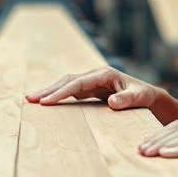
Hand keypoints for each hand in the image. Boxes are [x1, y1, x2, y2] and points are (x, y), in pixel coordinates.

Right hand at [26, 65, 158, 110]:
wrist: (147, 95)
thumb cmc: (144, 95)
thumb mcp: (139, 97)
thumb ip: (127, 99)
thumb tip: (112, 102)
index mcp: (104, 74)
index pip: (78, 83)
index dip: (61, 92)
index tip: (46, 101)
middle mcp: (95, 75)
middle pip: (67, 80)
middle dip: (49, 89)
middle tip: (30, 99)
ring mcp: (92, 81)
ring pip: (66, 84)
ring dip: (50, 91)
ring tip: (32, 100)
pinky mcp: (90, 88)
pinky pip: (70, 91)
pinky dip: (58, 95)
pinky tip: (47, 102)